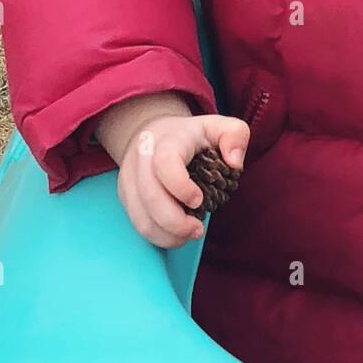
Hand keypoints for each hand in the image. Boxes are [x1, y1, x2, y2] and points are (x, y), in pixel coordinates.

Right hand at [116, 111, 249, 248]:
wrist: (152, 133)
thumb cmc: (191, 134)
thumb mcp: (218, 125)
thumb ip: (235, 135)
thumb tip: (235, 163)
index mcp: (167, 141)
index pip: (165, 163)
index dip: (180, 186)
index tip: (199, 200)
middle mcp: (142, 160)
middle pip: (150, 197)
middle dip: (176, 222)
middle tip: (198, 230)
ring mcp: (131, 180)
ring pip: (141, 217)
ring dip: (167, 235)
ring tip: (189, 234)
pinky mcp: (127, 197)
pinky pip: (138, 224)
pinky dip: (159, 236)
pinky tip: (177, 235)